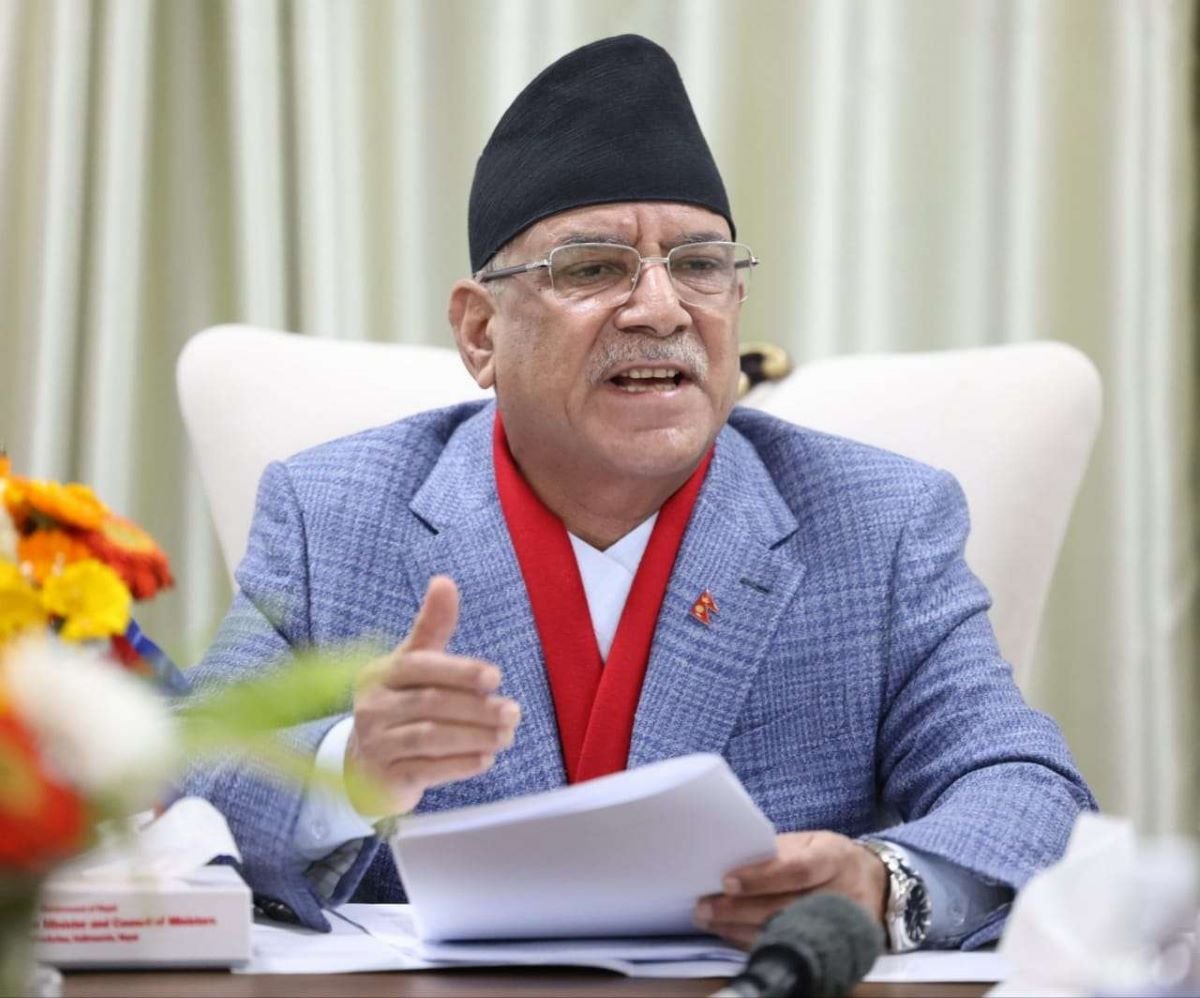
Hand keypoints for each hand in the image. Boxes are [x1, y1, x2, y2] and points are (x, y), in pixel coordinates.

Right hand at [346, 575, 520, 815]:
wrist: (366, 764)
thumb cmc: (400, 704)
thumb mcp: (413, 663)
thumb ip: (432, 626)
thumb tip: (444, 580)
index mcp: (381, 674)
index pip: (420, 667)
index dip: (459, 671)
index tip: (495, 677)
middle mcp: (373, 707)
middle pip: (430, 704)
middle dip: (477, 708)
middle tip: (513, 711)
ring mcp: (377, 744)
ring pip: (430, 738)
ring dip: (475, 736)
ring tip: (506, 735)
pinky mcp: (386, 778)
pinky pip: (427, 770)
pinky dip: (460, 764)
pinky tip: (486, 759)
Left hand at [693, 831, 886, 948]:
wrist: (875, 884)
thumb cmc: (831, 858)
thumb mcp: (812, 843)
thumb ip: (778, 851)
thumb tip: (731, 861)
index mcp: (834, 858)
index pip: (797, 870)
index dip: (761, 877)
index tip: (727, 881)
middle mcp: (841, 894)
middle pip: (786, 907)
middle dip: (740, 909)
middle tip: (705, 907)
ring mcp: (843, 926)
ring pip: (786, 932)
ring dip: (740, 929)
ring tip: (710, 921)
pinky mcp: (839, 949)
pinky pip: (791, 949)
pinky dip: (756, 943)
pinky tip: (731, 934)